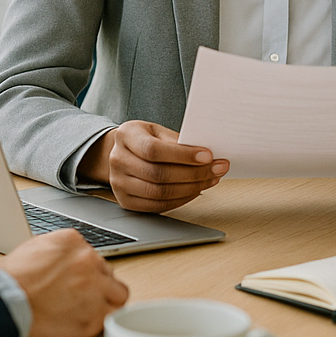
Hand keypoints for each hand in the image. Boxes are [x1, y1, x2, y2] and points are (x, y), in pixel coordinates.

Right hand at [0, 229, 129, 336]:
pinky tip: (87, 322)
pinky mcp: (96, 315)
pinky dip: (103, 319)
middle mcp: (88, 260)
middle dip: (95, 285)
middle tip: (76, 298)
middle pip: (105, 272)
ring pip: (117, 292)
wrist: (1, 306)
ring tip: (86, 310)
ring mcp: (95, 288)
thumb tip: (64, 261)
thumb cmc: (7, 284)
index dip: (83, 272)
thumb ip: (56, 252)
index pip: (91, 255)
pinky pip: (112, 315)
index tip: (73, 283)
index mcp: (72, 241)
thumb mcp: (31, 250)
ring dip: (105, 300)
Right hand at [78, 120, 227, 212]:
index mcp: (126, 136)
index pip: (154, 149)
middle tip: (217, 169)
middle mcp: (118, 160)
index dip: (182, 155)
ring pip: (159, 192)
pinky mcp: (126, 201)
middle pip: (158, 174)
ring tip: (210, 179)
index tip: (207, 156)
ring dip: (191, 188)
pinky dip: (181, 200)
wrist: (122, 152)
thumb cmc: (144, 139)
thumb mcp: (157, 131)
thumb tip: (206, 154)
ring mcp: (119, 183)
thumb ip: (177, 141)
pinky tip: (195, 190)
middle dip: (193, 173)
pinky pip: (157, 205)